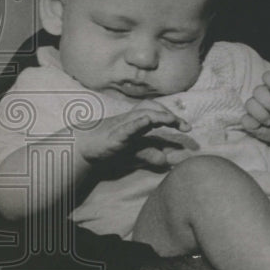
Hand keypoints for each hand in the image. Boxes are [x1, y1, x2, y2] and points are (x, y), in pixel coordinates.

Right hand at [75, 100, 192, 168]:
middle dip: (170, 115)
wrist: (81, 147)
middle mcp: (132, 120)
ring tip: (172, 121)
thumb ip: (149, 154)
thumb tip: (167, 161)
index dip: (174, 119)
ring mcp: (123, 125)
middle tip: (185, 127)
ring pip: (143, 113)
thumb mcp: (132, 153)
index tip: (187, 128)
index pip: (158, 115)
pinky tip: (147, 121)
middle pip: (153, 109)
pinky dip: (138, 122)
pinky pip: (128, 126)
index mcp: (138, 123)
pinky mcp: (115, 134)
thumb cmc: (108, 147)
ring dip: (159, 115)